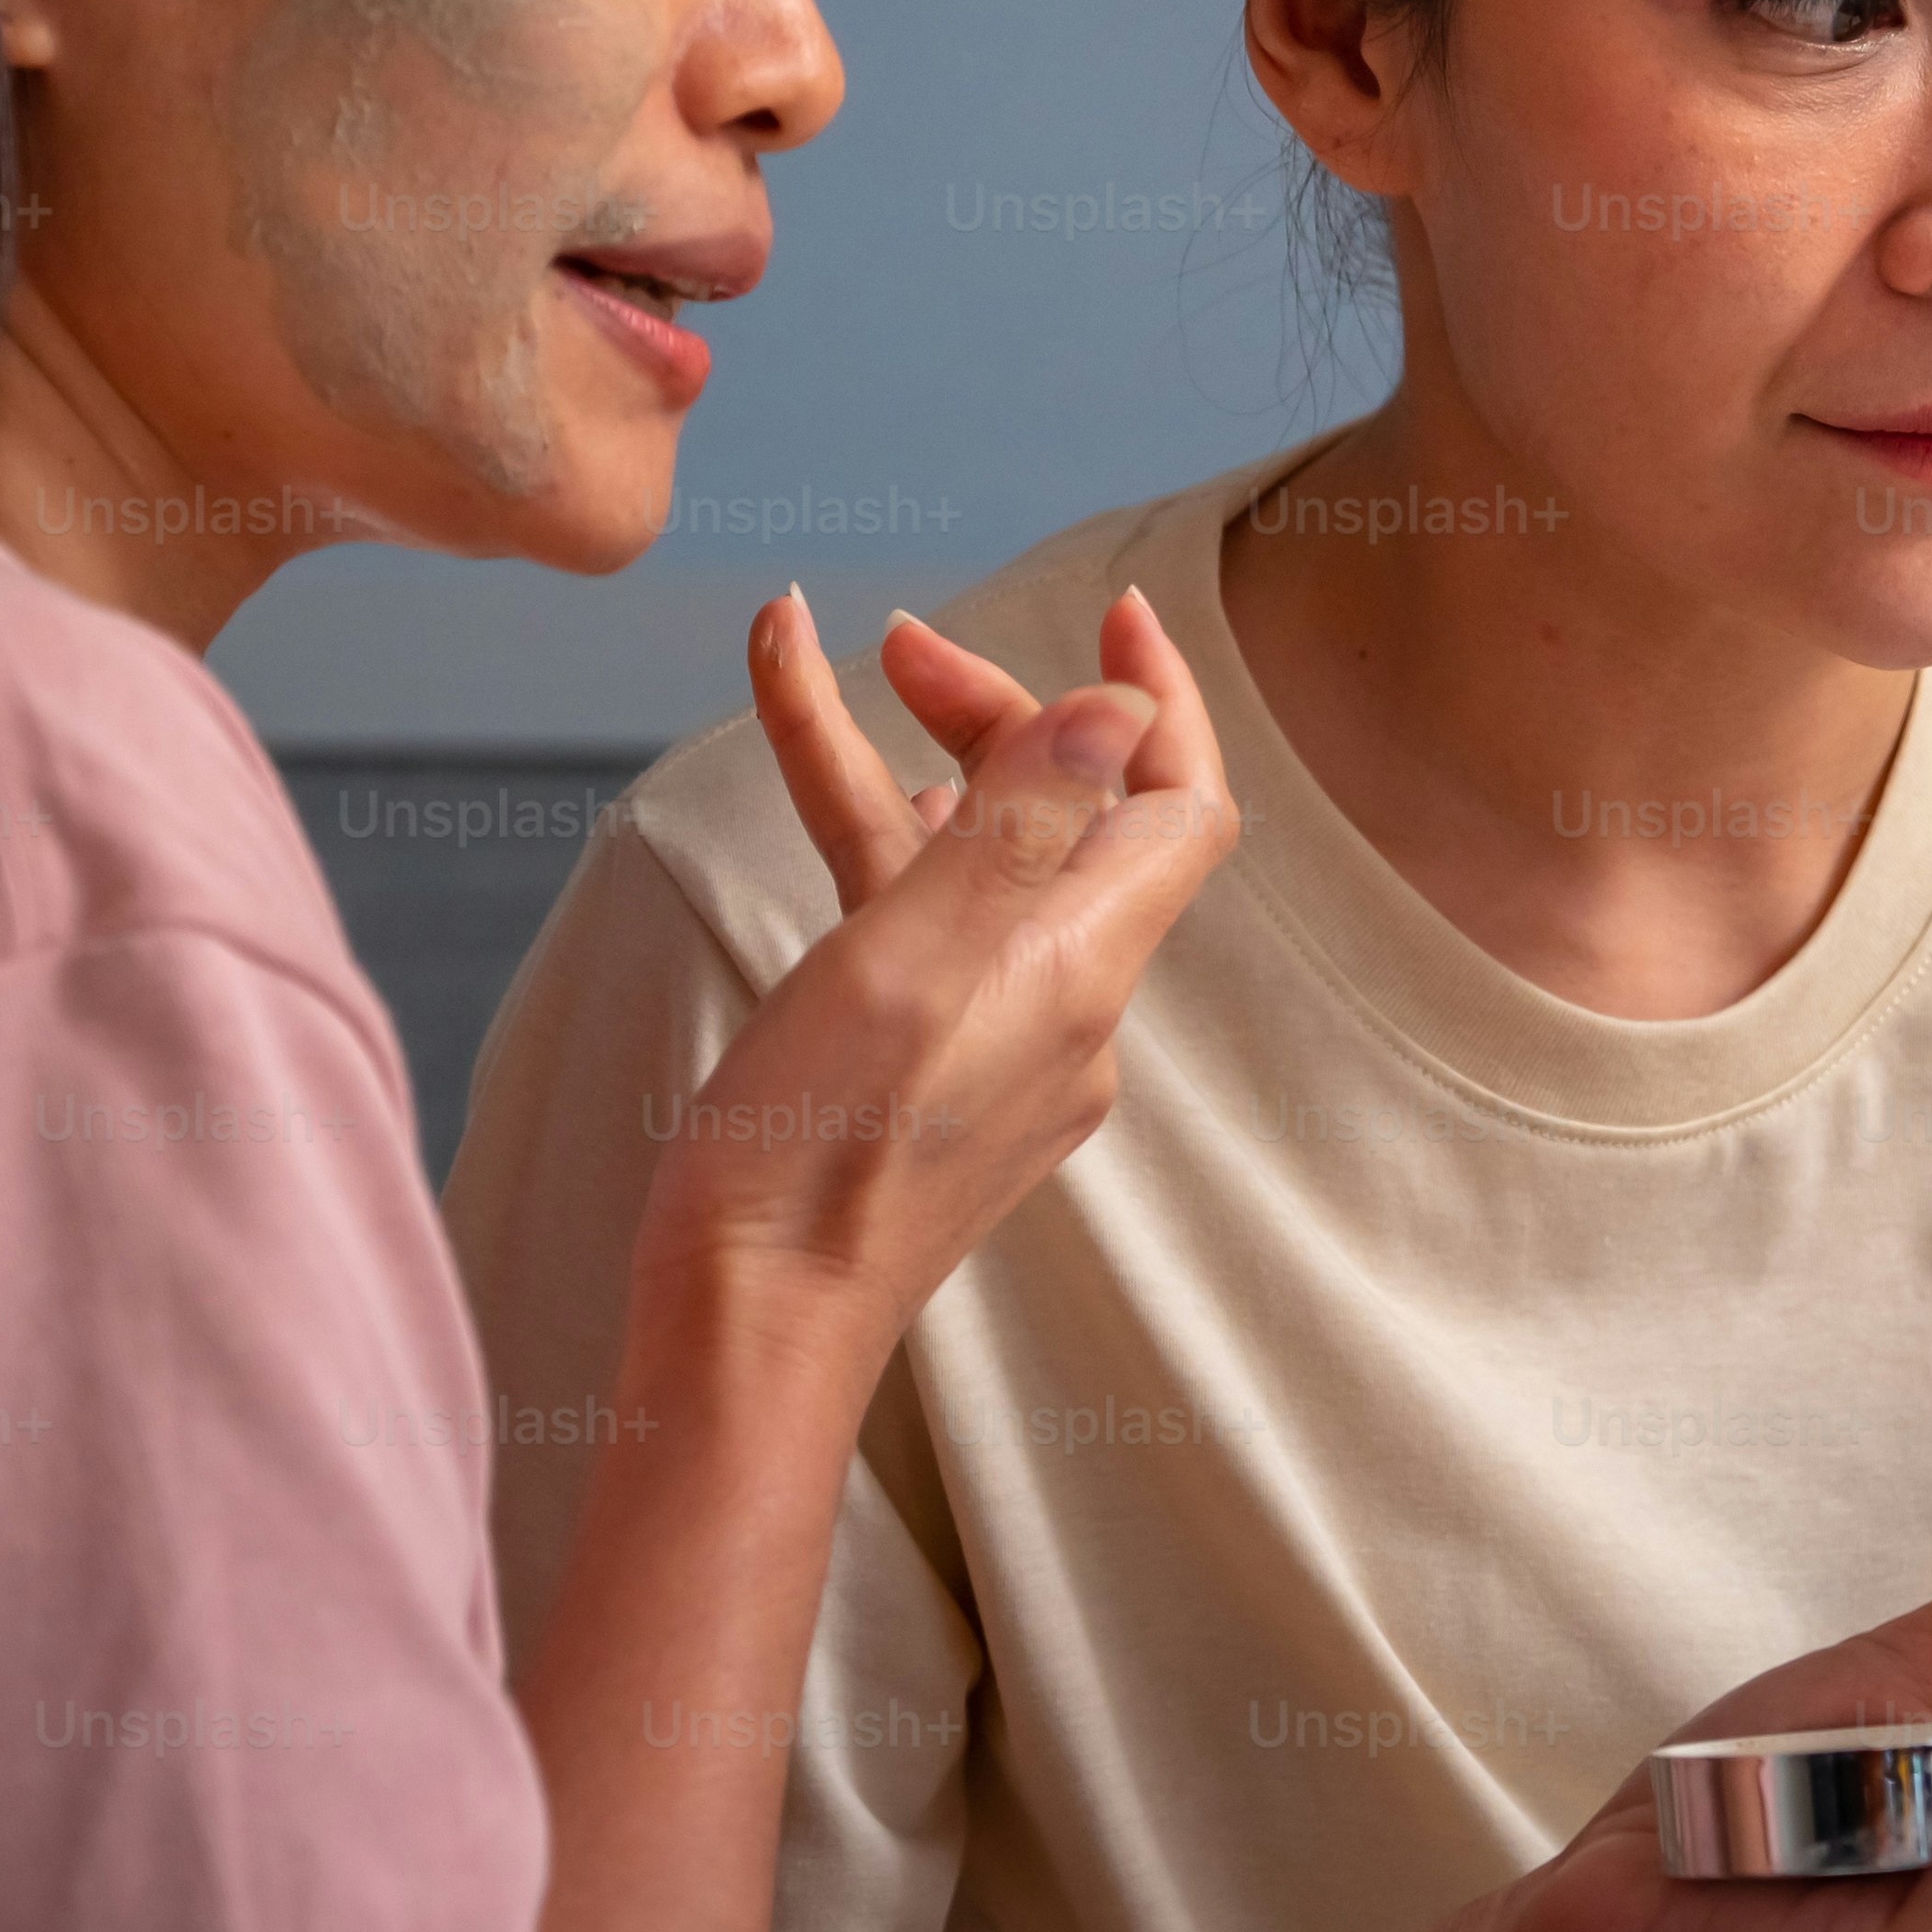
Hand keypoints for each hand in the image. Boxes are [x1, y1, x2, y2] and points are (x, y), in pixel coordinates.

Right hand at [635, 587, 1235, 1347]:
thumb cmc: (817, 1153)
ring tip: (812, 666)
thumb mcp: (916, 955)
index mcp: (1081, 964)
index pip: (1181, 803)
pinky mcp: (930, 1078)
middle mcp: (1066, 1005)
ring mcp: (1000, 1045)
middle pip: (1071, 815)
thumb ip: (1020, 825)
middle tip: (889, 643)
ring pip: (970, 863)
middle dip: (990, 708)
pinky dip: (882, 846)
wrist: (750, 1328)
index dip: (1163, 696)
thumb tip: (1120, 711)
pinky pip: (922, 930)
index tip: (1119, 604)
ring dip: (905, 760)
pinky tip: (850, 801)